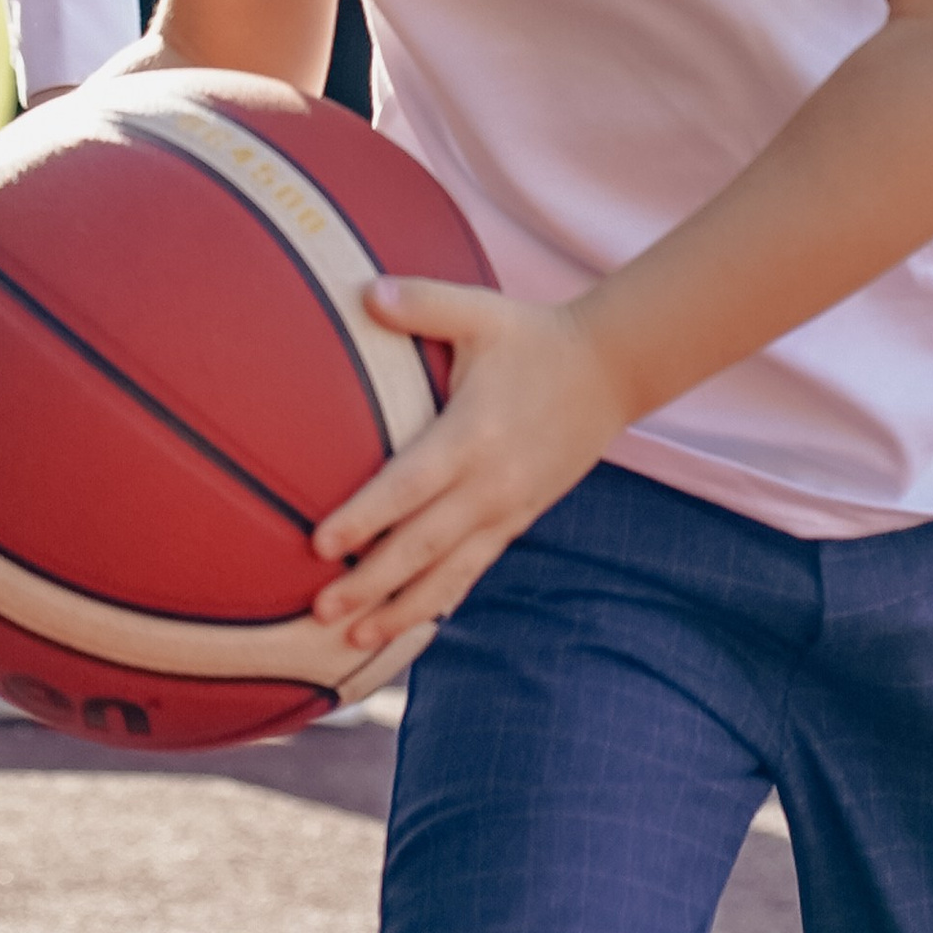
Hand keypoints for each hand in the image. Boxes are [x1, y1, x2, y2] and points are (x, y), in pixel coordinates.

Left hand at [309, 280, 632, 653]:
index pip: (408, 486)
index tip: (320, 544)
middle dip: (369, 583)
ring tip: (354, 639)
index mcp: (472, 434)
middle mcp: (490, 484)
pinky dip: (440, 600)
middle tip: (321, 611)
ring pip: (448, 573)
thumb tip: (366, 293)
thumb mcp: (481, 311)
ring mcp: (507, 509)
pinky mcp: (519, 520)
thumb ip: (422, 302)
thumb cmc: (535, 337)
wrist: (612, 370)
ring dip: (400, 609)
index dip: (364, 517)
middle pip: (421, 545)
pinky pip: (474, 570)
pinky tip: (408, 624)